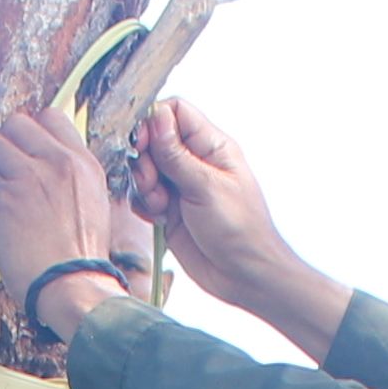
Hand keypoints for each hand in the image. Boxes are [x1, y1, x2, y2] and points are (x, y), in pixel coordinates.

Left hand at [0, 107, 137, 327]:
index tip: (23, 149)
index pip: (51, 117)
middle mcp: (56, 162)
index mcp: (82, 163)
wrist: (74, 284)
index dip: (31, 132)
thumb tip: (47, 170)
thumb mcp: (93, 204)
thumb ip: (71, 178)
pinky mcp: (2, 198)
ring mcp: (27, 177)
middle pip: (16, 123)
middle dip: (4, 142)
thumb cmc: (82, 257)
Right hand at [123, 102, 304, 321]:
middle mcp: (195, 162)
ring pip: (146, 169)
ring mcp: (181, 186)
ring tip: (162, 206)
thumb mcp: (206, 187)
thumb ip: (177, 154)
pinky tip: (160, 218)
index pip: (175, 113)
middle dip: (146, 160)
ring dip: (145, 186)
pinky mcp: (170, 210)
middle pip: (154, 141)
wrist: (243, 275)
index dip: (154, 122)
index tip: (143, 143)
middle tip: (153, 182)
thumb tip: (157, 118)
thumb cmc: (239, 230)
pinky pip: (144, 197)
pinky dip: (145, 205)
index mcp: (212, 147)